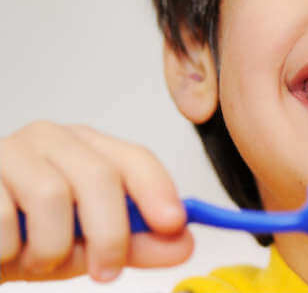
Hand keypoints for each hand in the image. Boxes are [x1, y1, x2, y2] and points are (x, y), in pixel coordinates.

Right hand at [0, 122, 193, 282]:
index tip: (174, 224)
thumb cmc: (25, 236)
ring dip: (51, 247)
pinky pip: (3, 218)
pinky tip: (5, 251)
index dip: (158, 190)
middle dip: (110, 234)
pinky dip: (10, 250)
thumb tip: (184, 244)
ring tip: (37, 259)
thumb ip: (135, 245)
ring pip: (52, 195)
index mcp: (87, 149)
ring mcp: (9, 151)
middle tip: (106, 271)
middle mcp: (51, 140)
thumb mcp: (86, 245)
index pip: (134, 158)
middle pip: (100, 176)